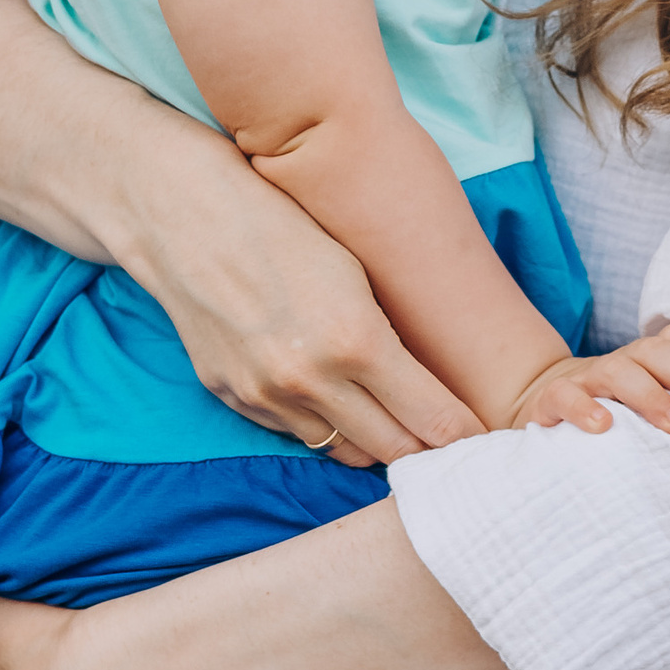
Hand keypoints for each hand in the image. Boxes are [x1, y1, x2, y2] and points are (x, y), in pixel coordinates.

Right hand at [124, 157, 482, 471]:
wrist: (186, 217)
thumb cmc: (284, 226)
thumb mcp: (357, 273)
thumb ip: (392, 342)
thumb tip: (429, 393)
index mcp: (356, 341)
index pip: (433, 420)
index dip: (465, 436)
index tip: (484, 440)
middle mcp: (311, 380)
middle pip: (394, 451)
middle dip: (426, 448)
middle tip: (447, 440)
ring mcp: (267, 396)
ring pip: (344, 451)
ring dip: (372, 440)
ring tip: (390, 418)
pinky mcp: (234, 399)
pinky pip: (296, 434)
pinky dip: (321, 423)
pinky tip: (330, 395)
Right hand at [500, 318, 669, 436]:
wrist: (542, 405)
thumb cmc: (612, 412)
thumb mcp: (646, 402)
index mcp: (644, 359)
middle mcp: (619, 362)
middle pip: (653, 352)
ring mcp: (585, 380)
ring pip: (617, 372)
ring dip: (650, 395)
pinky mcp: (551, 402)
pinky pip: (565, 397)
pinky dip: (584, 409)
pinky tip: (604, 426)